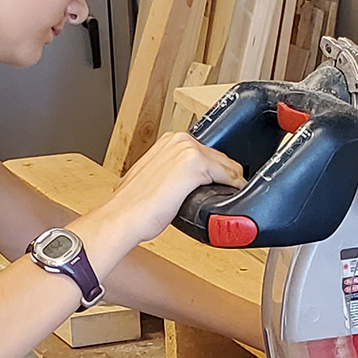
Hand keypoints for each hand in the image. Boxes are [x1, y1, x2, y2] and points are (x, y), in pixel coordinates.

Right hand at [77, 132, 243, 266]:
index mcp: (170, 141)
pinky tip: (230, 197)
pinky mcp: (196, 165)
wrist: (124, 216)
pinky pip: (229, 176)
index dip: (217, 170)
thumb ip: (169, 172)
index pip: (207, 152)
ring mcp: (189, 150)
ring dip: (231, 182)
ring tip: (229, 197)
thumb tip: (179, 184)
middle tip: (227, 193)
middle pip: (220, 158)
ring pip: (227, 166)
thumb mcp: (152, 177)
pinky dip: (234, 187)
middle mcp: (180, 140)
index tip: (221, 183)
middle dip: (226, 176)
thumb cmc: (132, 203)